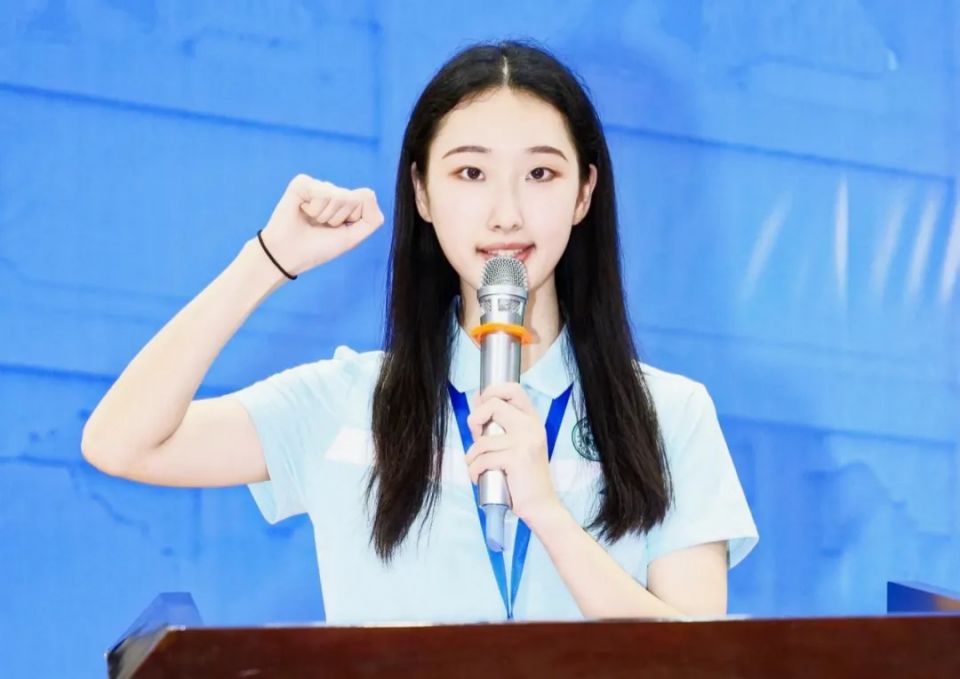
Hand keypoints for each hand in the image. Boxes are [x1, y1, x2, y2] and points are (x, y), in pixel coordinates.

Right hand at [258, 174, 384, 276]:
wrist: (289, 254)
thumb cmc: (319, 248)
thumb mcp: (352, 237)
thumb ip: (372, 219)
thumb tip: (369, 192)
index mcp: (347, 203)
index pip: (366, 198)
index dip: (353, 219)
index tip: (337, 229)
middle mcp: (334, 191)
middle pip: (352, 198)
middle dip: (338, 218)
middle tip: (321, 226)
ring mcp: (318, 185)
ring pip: (337, 195)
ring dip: (324, 215)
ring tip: (311, 220)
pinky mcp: (302, 182)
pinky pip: (321, 191)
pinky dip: (314, 208)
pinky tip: (302, 211)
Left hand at [464, 382, 561, 522]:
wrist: (541, 505)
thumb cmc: (523, 476)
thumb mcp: (518, 444)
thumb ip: (501, 424)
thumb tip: (477, 400)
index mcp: (532, 420)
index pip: (513, 389)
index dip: (491, 392)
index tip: (481, 410)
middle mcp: (531, 426)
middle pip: (491, 405)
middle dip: (474, 422)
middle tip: (477, 441)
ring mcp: (525, 441)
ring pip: (482, 440)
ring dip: (471, 458)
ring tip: (476, 468)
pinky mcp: (517, 458)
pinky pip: (482, 459)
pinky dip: (474, 471)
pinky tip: (478, 478)